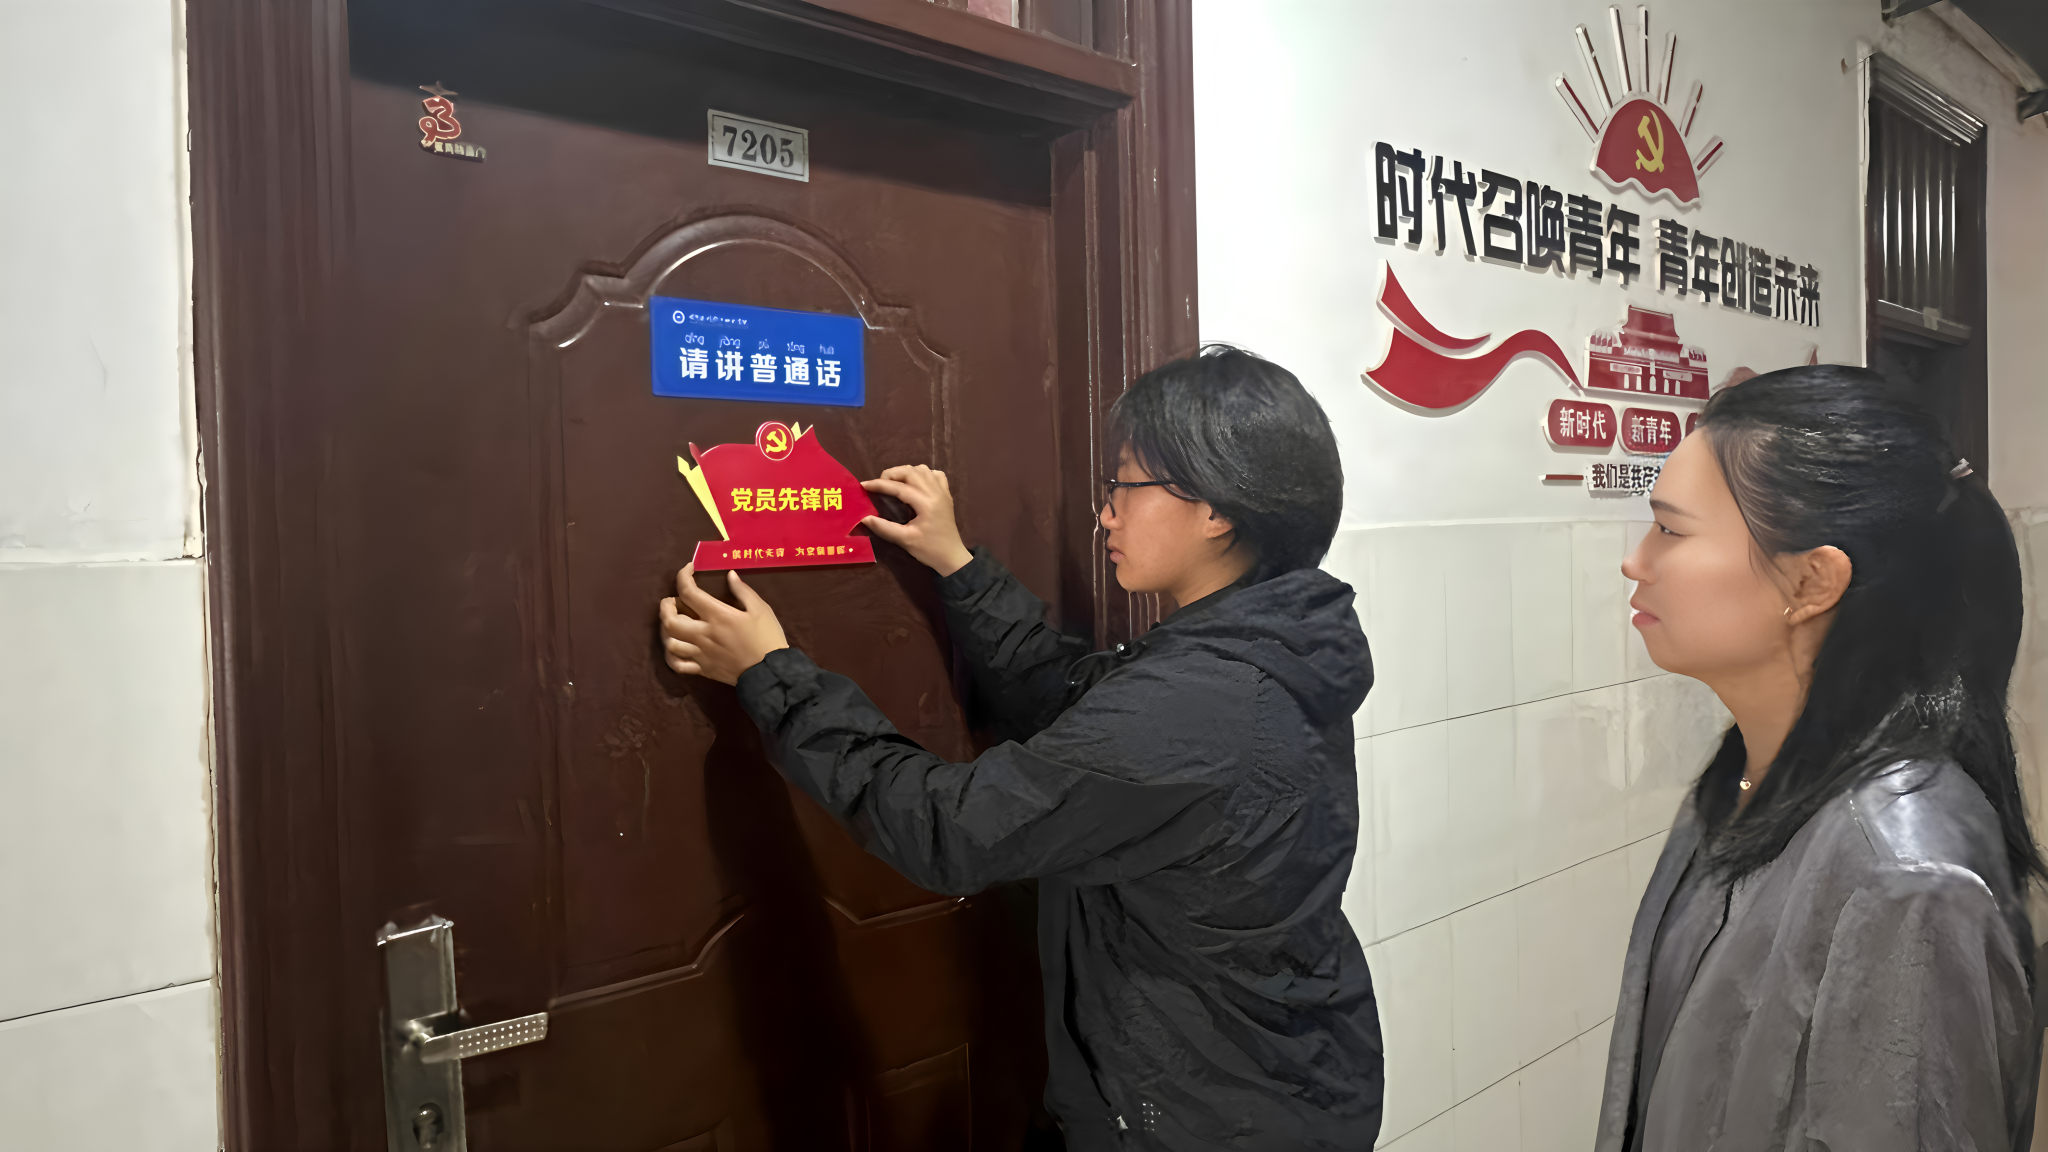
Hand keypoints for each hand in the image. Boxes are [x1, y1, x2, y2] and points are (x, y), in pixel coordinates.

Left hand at [659, 564, 788, 685]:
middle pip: (670, 621)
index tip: (688, 570)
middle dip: (666, 607)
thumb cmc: (767, 638)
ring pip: (670, 643)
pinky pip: (678, 665)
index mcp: (718, 616)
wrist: (770, 672)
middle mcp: (704, 634)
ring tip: (673, 624)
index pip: (689, 593)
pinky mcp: (703, 669)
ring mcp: (701, 654)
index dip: (683, 577)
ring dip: (667, 631)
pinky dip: (671, 656)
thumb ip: (743, 590)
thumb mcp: (760, 609)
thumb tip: (730, 575)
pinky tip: (676, 648)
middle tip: (672, 602)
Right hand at [861, 465, 973, 575]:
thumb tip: (864, 518)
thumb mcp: (905, 540)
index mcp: (926, 503)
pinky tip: (915, 484)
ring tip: (894, 483)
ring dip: (906, 472)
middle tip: (879, 484)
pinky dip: (923, 474)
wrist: (952, 557)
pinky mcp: (946, 494)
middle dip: (891, 474)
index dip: (879, 484)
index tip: (863, 485)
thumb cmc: (929, 550)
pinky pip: (935, 475)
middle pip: (910, 472)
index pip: (899, 487)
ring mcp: (943, 491)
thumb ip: (884, 528)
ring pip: (922, 470)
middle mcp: (936, 492)